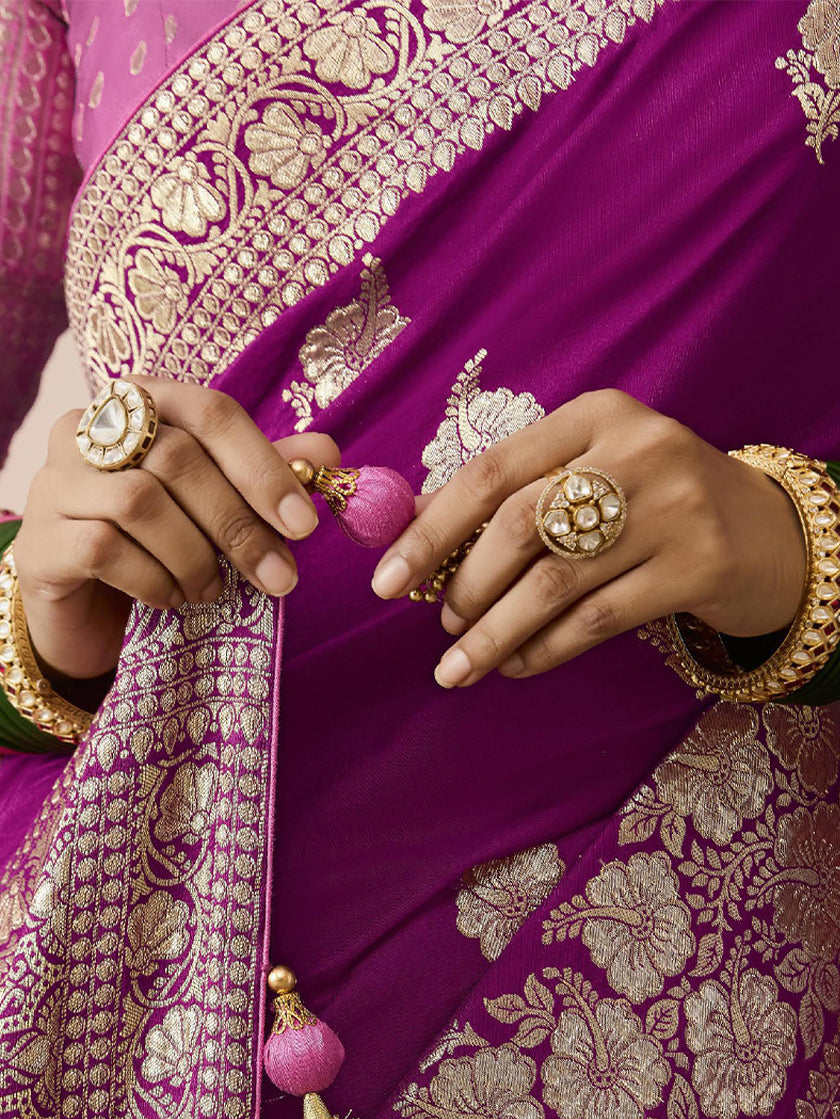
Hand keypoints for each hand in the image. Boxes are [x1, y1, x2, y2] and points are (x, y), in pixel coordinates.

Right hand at [13, 376, 338, 680]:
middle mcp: (85, 430)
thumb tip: (326, 454)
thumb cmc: (154, 547)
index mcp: (138, 405)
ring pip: (140, 502)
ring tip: (210, 590)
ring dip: (193, 557)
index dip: (262, 466)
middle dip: (238, 525)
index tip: (303, 525)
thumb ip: (263, 475)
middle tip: (277, 577)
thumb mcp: (216, 509)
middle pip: (177, 458)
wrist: (81, 615)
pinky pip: (103, 549)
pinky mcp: (37, 541)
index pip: (208, 411)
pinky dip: (152, 581)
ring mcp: (52, 483)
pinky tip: (168, 599)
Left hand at [369, 389, 806, 687]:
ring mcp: (673, 509)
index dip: (429, 529)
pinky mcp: (697, 567)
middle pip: (519, 525)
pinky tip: (516, 665)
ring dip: (494, 632)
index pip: (491, 470)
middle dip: (464, 586)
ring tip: (459, 665)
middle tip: (441, 624)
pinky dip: (544, 649)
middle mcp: (636, 452)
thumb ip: (515, 489)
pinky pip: (596, 619)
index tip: (385, 579)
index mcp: (598, 414)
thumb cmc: (656, 504)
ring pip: (554, 582)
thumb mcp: (592, 472)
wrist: (772, 533)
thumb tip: (413, 521)